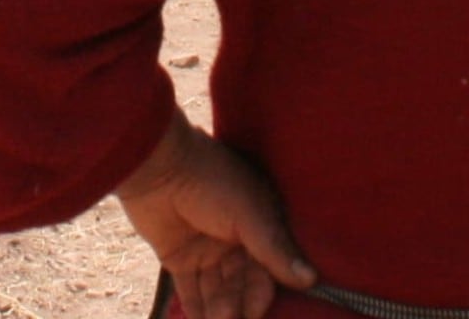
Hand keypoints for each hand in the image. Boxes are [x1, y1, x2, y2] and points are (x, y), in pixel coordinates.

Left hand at [115, 115, 318, 318]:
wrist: (156, 164)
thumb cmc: (210, 180)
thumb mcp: (248, 214)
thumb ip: (275, 249)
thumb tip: (311, 279)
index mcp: (257, 223)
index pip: (267, 267)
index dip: (263, 291)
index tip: (257, 311)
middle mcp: (234, 240)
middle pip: (242, 282)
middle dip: (239, 304)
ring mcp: (205, 250)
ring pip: (218, 290)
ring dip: (219, 310)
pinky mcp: (177, 258)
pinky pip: (190, 291)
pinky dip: (196, 310)